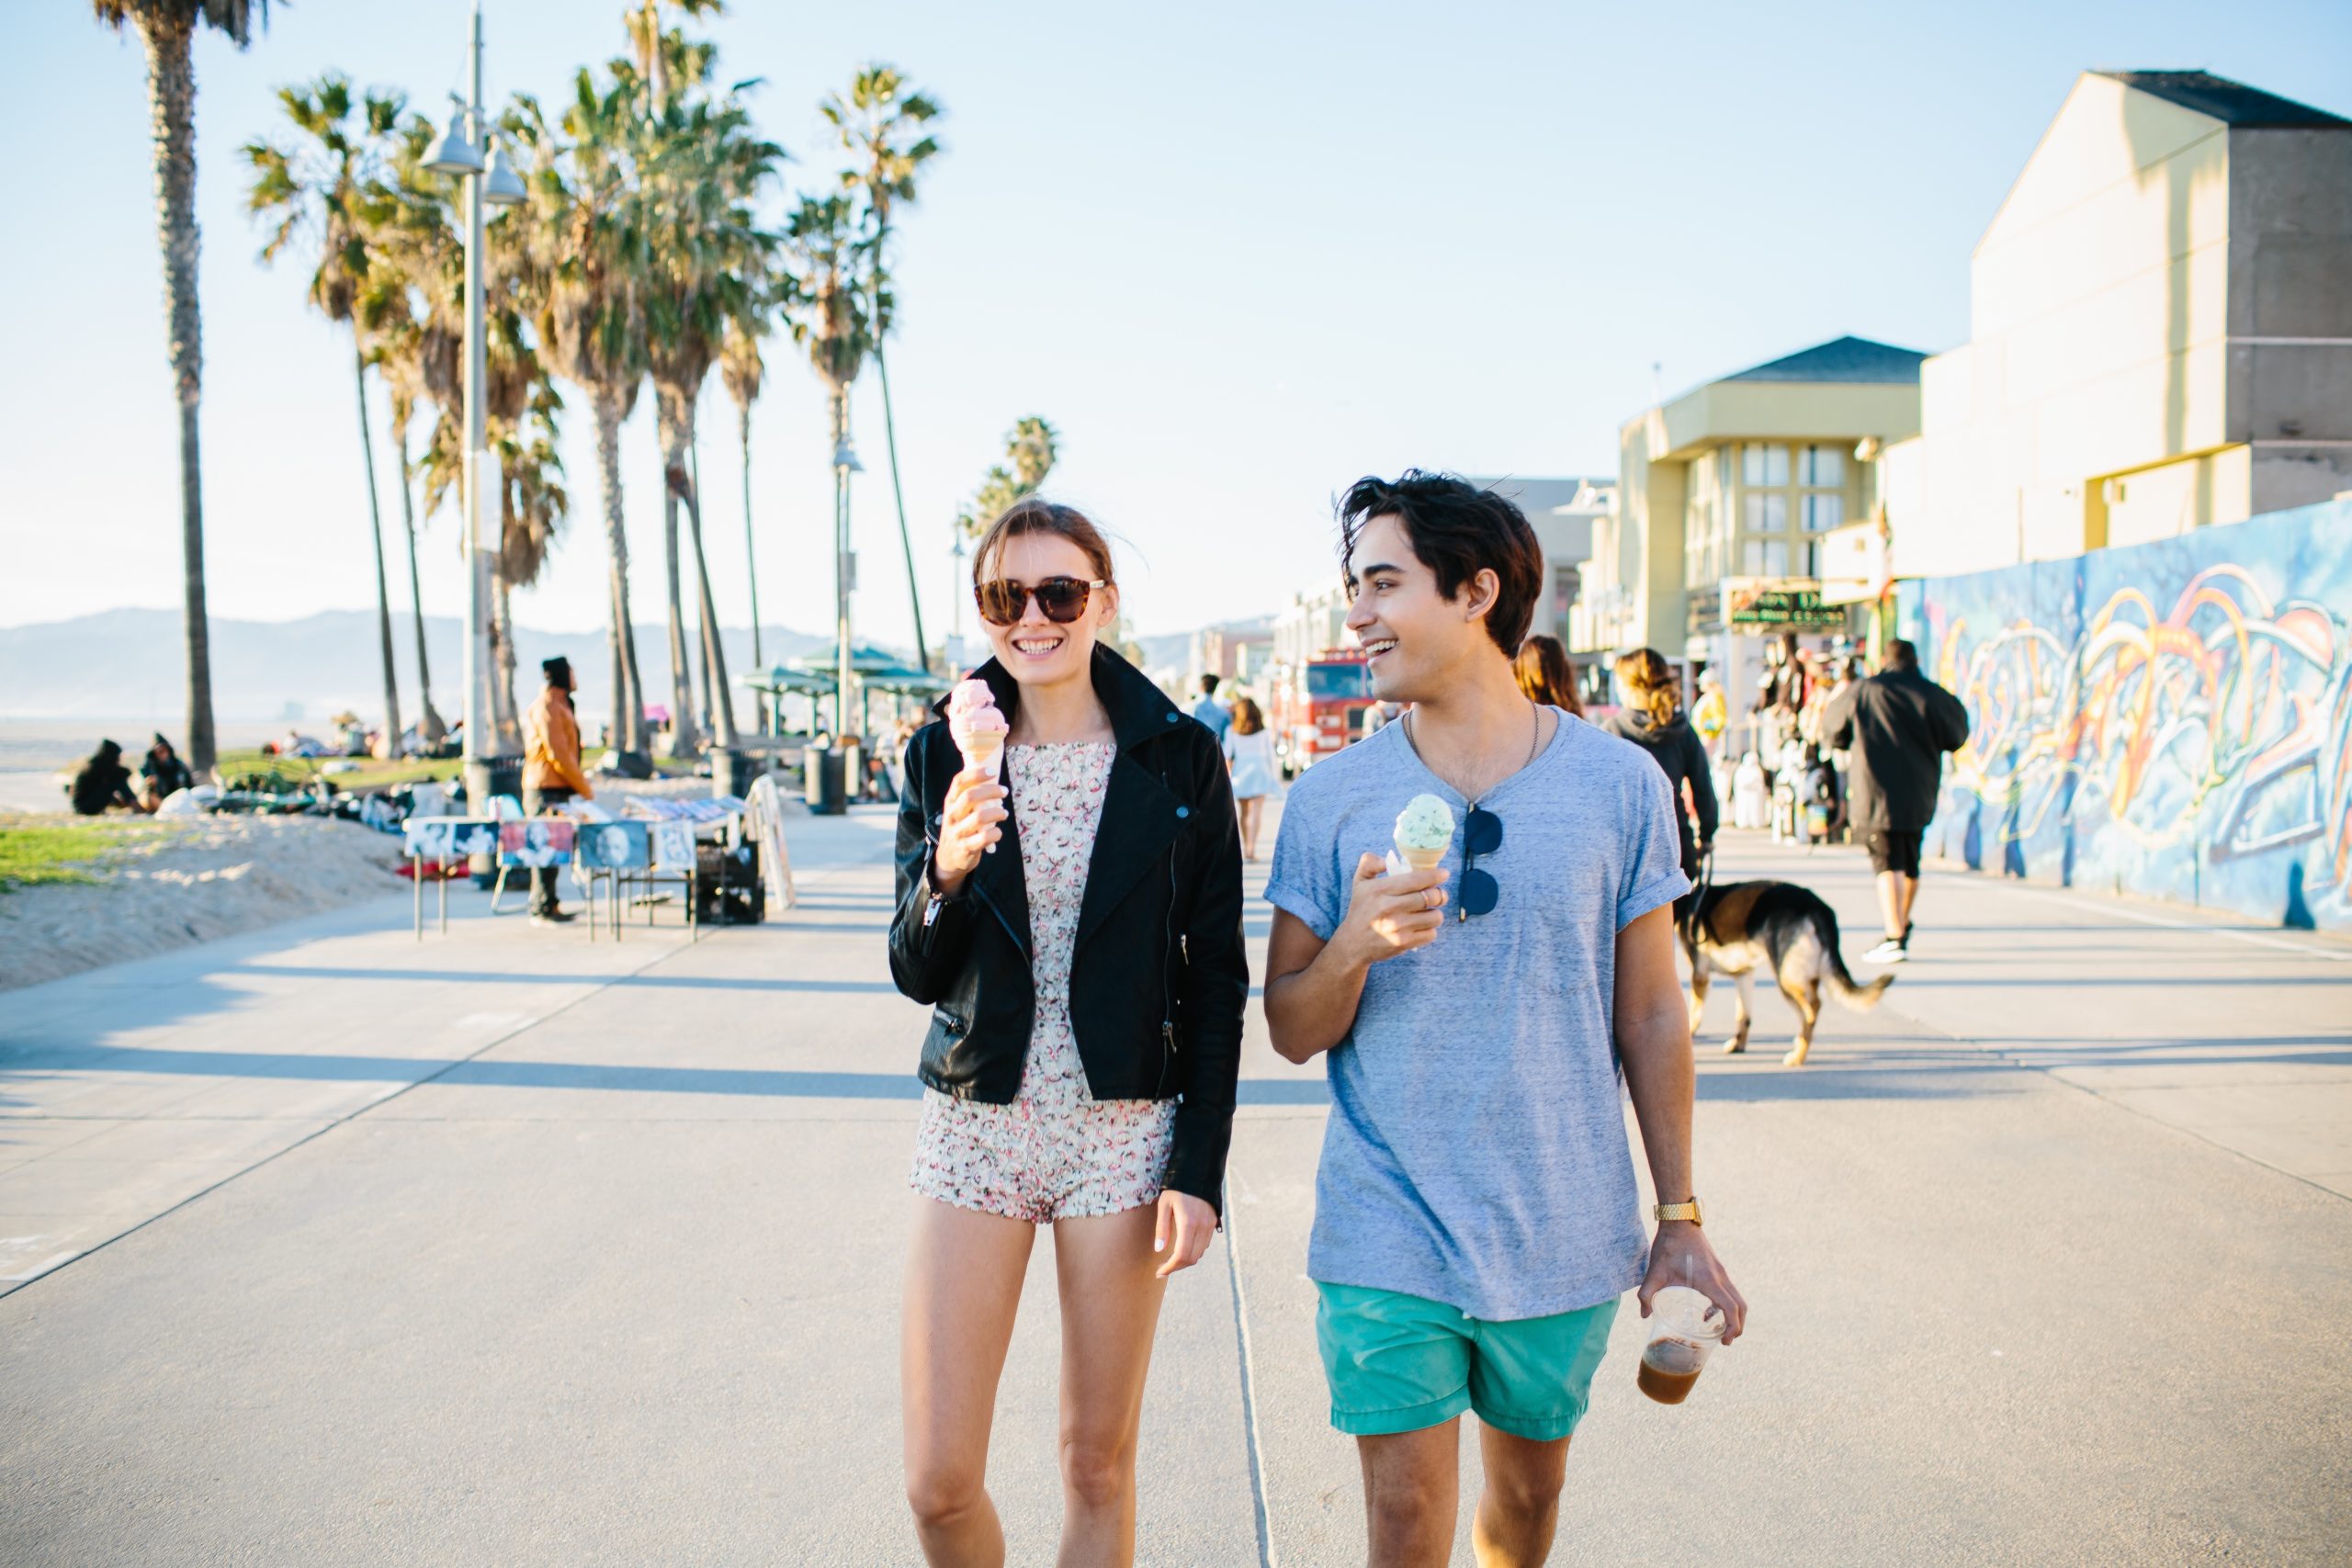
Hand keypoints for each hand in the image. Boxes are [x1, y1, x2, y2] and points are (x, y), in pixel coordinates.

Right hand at [931, 765, 1008, 893]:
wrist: (947, 859)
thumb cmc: (959, 828)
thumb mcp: (958, 811)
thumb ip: (969, 797)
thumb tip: (992, 777)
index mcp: (950, 803)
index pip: (958, 782)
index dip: (975, 774)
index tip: (992, 771)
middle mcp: (951, 815)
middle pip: (970, 796)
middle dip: (991, 791)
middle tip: (1005, 791)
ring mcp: (957, 832)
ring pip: (979, 817)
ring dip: (997, 812)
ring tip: (1004, 813)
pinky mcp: (965, 848)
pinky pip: (984, 838)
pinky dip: (996, 833)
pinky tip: (998, 832)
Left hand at [1153, 1190, 1215, 1278]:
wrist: (1198, 1172)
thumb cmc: (1177, 1188)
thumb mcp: (1164, 1205)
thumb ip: (1162, 1228)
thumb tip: (1159, 1250)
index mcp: (1188, 1223)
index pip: (1181, 1255)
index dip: (1170, 1267)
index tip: (1159, 1271)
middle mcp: (1202, 1227)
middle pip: (1191, 1258)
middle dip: (1176, 1267)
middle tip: (1162, 1268)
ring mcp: (1209, 1225)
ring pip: (1199, 1253)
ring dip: (1185, 1260)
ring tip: (1170, 1259)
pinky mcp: (1213, 1223)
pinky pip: (1204, 1245)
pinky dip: (1193, 1251)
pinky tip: (1182, 1247)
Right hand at [1334, 852, 1447, 966]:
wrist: (1354, 944)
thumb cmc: (1361, 910)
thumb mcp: (1359, 882)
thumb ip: (1369, 863)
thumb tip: (1386, 859)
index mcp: (1380, 890)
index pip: (1415, 880)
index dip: (1434, 876)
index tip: (1444, 874)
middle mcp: (1389, 908)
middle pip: (1430, 897)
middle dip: (1439, 894)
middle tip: (1438, 895)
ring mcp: (1398, 927)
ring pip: (1435, 916)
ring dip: (1435, 913)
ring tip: (1427, 912)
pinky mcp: (1404, 943)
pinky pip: (1431, 934)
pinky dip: (1429, 929)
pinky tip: (1420, 926)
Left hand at [1638, 1223, 1746, 1344]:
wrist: (1679, 1221)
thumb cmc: (1668, 1246)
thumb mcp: (1654, 1272)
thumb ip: (1646, 1295)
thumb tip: (1644, 1315)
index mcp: (1709, 1281)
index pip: (1731, 1308)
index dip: (1733, 1327)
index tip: (1726, 1341)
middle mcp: (1720, 1277)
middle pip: (1741, 1306)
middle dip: (1738, 1326)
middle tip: (1726, 1341)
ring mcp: (1721, 1272)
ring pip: (1737, 1298)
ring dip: (1734, 1315)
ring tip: (1719, 1330)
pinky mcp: (1718, 1268)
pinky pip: (1729, 1290)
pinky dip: (1726, 1304)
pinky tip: (1709, 1311)